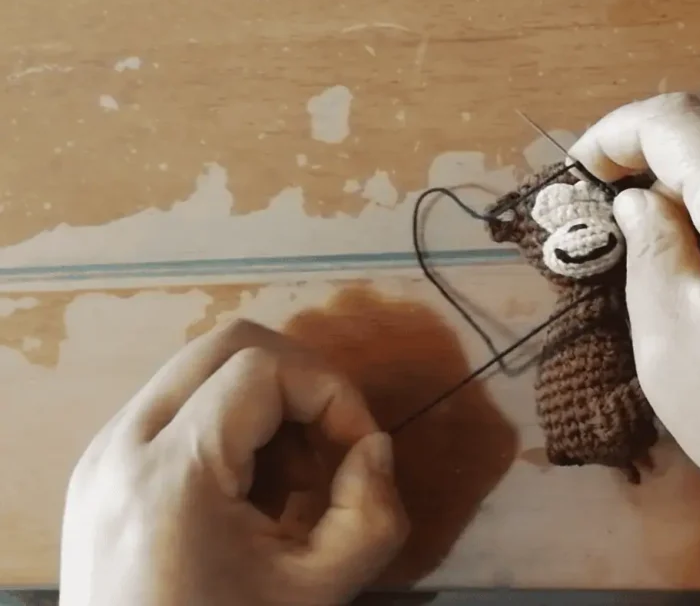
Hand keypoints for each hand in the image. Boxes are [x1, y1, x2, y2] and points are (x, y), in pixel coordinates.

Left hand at [59, 319, 407, 605]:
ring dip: (266, 401)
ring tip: (288, 479)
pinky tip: (246, 489)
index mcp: (173, 475)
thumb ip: (372, 515)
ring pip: (201, 367)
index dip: (332, 392)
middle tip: (331, 443)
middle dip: (301, 379)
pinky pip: (176, 404)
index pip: (265, 367)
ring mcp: (102, 453)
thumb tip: (373, 447)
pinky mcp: (99, 467)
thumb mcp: (319, 594)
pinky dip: (229, 421)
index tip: (359, 449)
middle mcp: (123, 445)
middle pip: (228, 344)